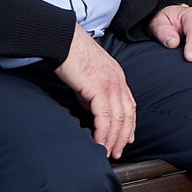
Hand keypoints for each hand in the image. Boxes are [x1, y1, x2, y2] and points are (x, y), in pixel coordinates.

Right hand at [57, 27, 136, 159]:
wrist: (62, 40)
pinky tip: (99, 142)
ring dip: (113, 139)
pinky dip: (103, 132)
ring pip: (118, 118)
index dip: (129, 125)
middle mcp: (118, 81)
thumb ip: (91, 93)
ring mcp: (110, 84)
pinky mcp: (98, 87)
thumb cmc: (71, 55)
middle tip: (117, 152)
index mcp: (117, 78)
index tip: (126, 139)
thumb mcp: (87, 77)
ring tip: (108, 152)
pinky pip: (105, 116)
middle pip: (127, 115)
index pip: (129, 106)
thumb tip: (91, 108)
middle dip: (123, 137)